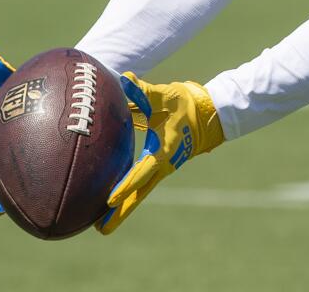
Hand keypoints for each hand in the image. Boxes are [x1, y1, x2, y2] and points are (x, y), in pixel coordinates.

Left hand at [97, 73, 224, 234]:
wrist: (207, 116)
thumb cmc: (184, 105)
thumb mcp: (165, 96)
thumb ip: (143, 90)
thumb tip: (124, 78)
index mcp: (165, 150)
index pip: (143, 170)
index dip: (127, 184)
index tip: (111, 198)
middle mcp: (162, 165)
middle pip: (140, 193)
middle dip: (121, 211)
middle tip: (101, 229)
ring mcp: (160, 169)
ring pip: (140, 193)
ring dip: (122, 209)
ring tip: (101, 227)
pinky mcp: (157, 168)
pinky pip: (140, 186)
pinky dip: (127, 196)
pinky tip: (110, 205)